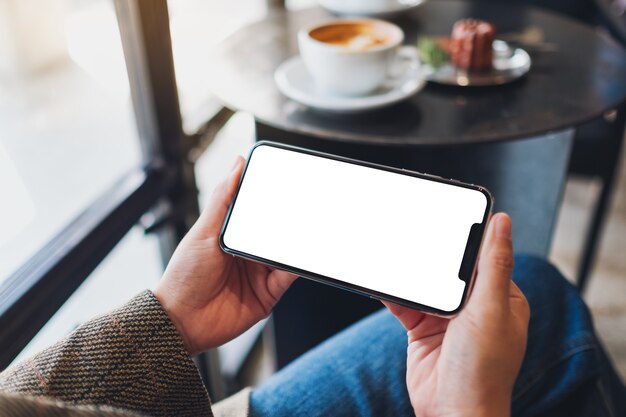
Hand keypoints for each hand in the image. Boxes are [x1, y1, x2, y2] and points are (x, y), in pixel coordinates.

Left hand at [153, 157, 296, 354]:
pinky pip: (289, 276)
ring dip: (297, 243)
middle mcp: (248, 253)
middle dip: (291, 221)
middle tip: (306, 206)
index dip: (273, 201)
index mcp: (232, 235)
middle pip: (276, 233)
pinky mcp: (269, 294)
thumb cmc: (184, 276)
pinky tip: (301, 256)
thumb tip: (236, 165)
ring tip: (310, 228)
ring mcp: (260, 273)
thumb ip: (223, 199)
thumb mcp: (203, 231)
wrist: (181, 321)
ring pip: (286, 253)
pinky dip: (298, 266)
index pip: (259, 213)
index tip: (289, 185)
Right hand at [384, 213, 528, 416]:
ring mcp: (447, 318)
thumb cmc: (482, 370)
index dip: (468, 236)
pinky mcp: (422, 329)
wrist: (451, 412)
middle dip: (432, 253)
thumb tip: (503, 222)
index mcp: (501, 298)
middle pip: (450, 267)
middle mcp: (475, 306)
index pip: (484, 256)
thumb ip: (493, 264)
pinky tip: (384, 282)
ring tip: (395, 254)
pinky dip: (395, 293)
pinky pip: (406, 303)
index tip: (450, 214)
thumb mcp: (490, 309)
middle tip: (414, 232)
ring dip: (411, 274)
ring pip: (425, 283)